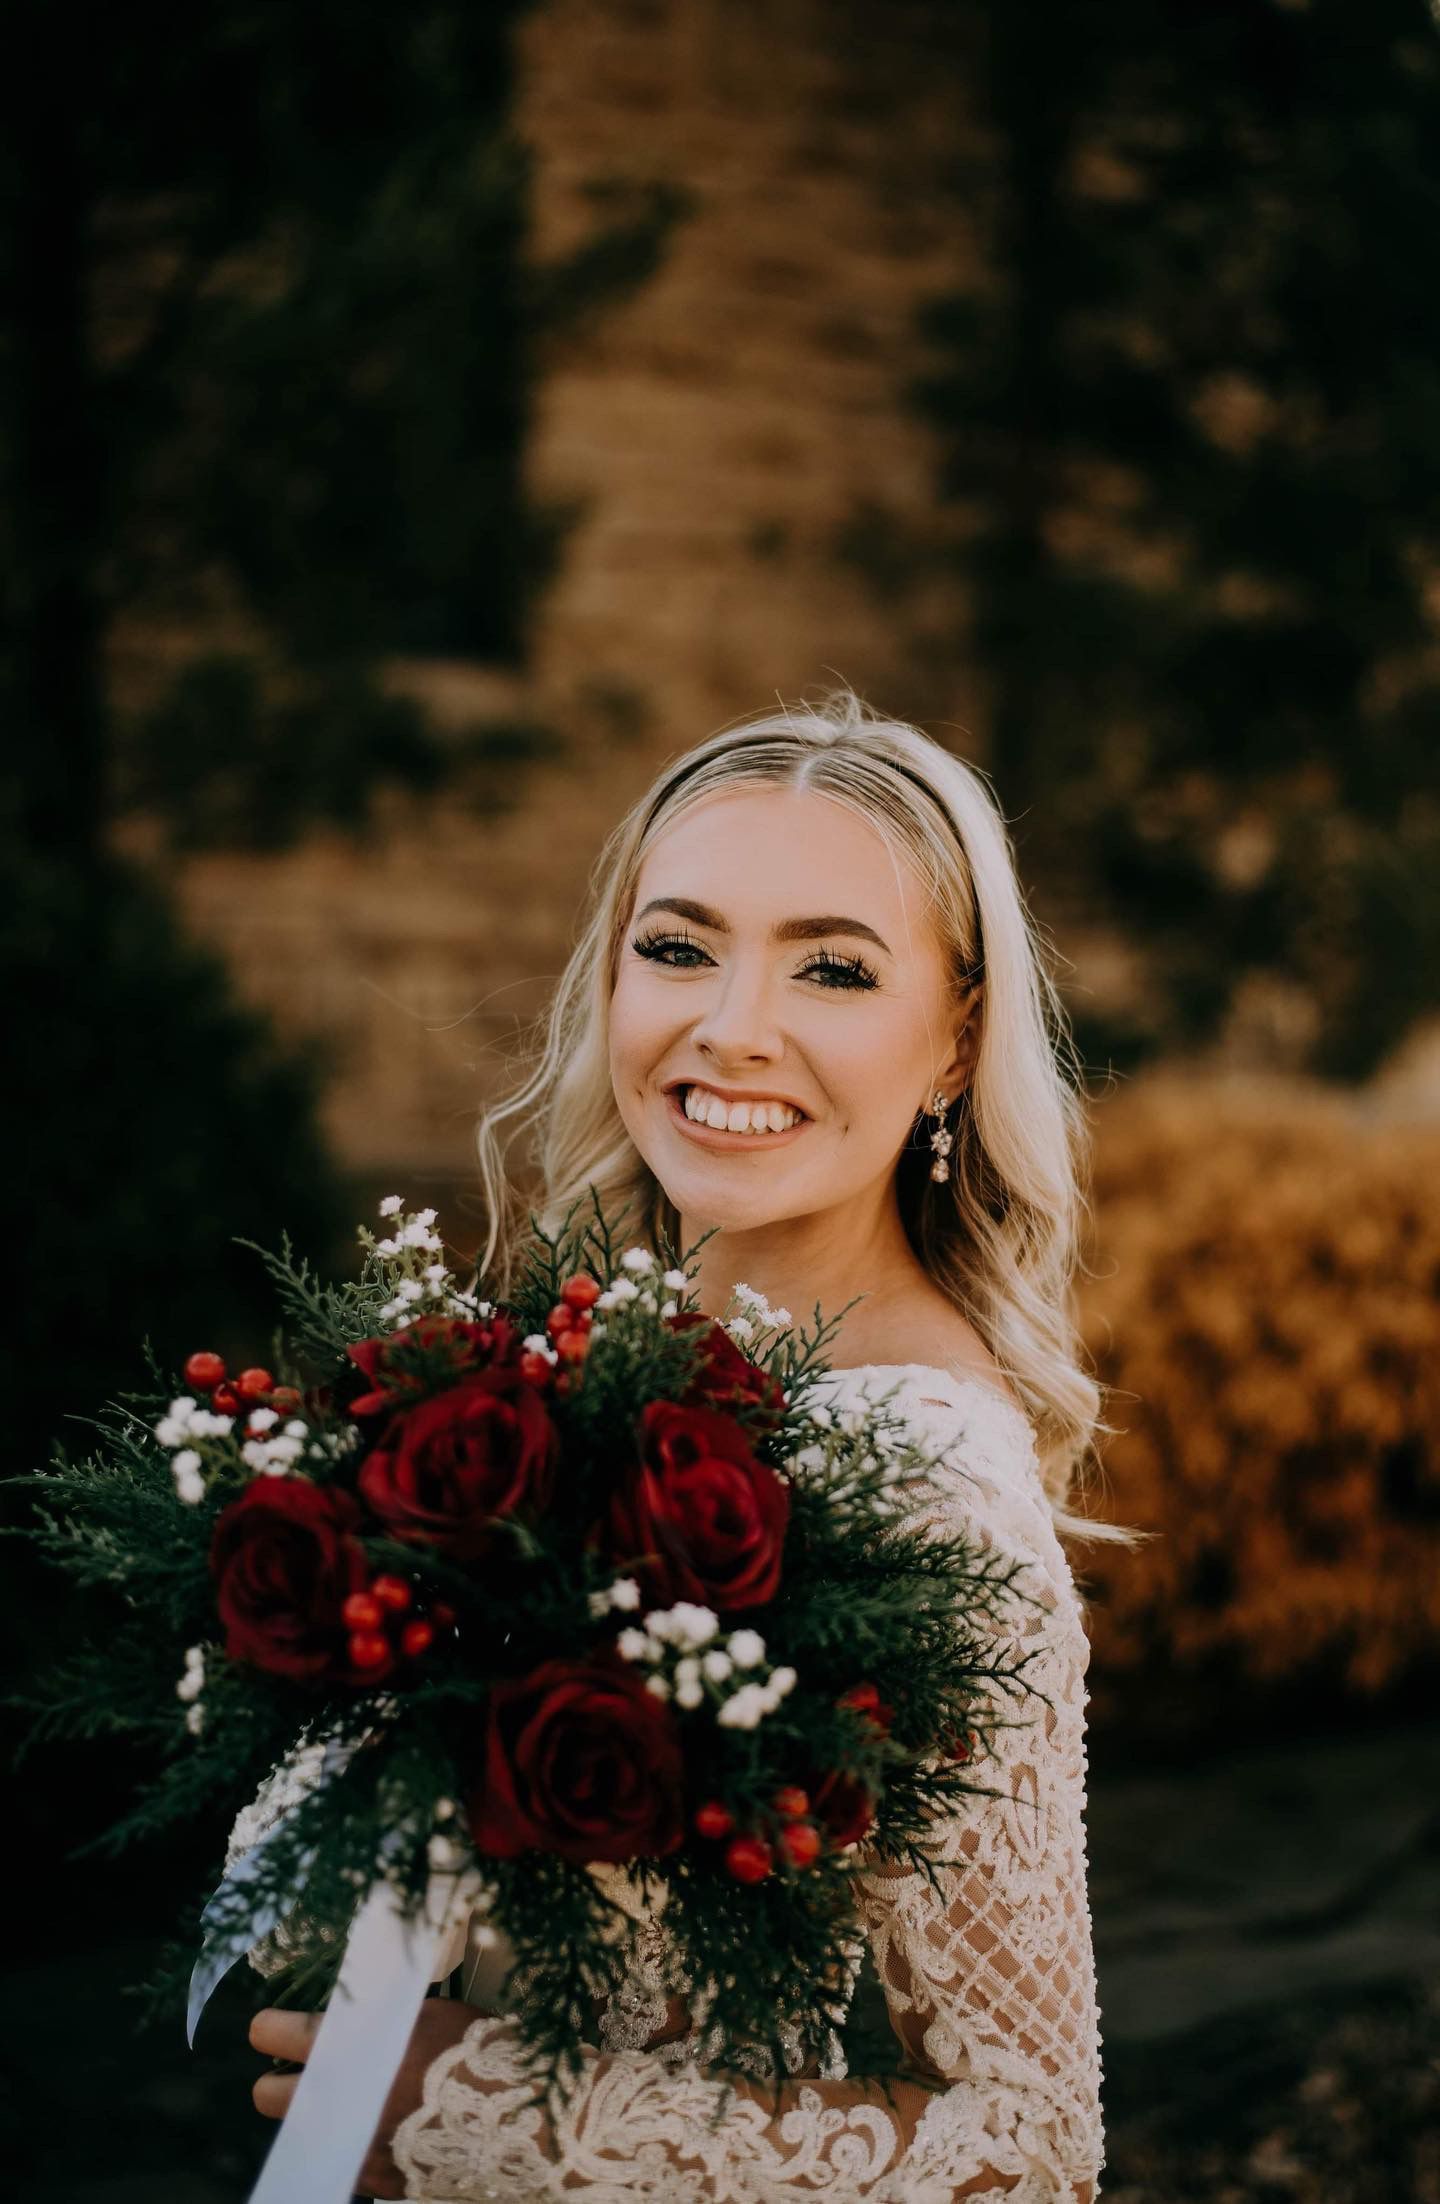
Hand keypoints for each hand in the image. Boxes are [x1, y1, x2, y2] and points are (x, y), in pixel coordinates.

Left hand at [250, 1998, 482, 2200]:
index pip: (286, 2036)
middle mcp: (343, 2098)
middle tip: (292, 2078)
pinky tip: (371, 2133)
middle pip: (272, 2097)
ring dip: (314, 2118)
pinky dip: (349, 2146)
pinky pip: (342, 2160)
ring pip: (304, 2135)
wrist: (514, 2114)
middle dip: (276, 2086)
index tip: (265, 2029)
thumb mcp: (423, 2016)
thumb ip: (377, 2021)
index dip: (269, 2030)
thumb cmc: (473, 2051)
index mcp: (354, 2047)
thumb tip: (349, 2019)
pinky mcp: (374, 2179)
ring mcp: (354, 2144)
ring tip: (338, 2106)